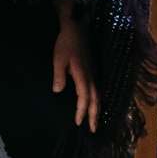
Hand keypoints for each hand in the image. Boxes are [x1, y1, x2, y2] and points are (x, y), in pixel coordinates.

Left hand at [52, 14, 99, 132]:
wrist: (76, 27)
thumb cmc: (65, 43)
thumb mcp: (58, 58)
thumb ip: (59, 75)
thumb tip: (58, 91)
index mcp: (83, 75)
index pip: (84, 98)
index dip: (82, 111)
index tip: (78, 123)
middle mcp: (92, 76)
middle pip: (95, 99)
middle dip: (94, 115)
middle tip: (92, 129)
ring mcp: (94, 73)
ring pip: (98, 95)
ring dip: (97, 109)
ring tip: (95, 121)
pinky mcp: (93, 70)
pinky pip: (98, 88)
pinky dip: (97, 99)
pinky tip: (94, 103)